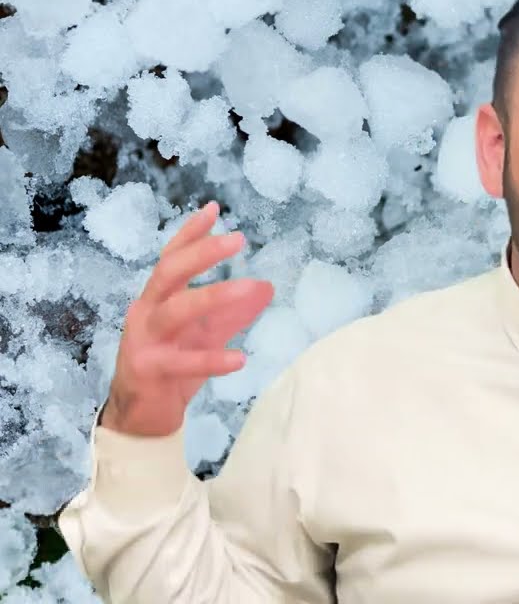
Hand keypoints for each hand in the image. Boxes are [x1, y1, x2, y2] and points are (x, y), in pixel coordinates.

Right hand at [102, 201, 273, 436]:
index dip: (190, 234)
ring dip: (213, 295)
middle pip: (169, 273)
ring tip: (249, 285)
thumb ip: (232, 312)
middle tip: (237, 238)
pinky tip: (241, 358)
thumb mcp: (205, 335)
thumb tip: (268, 288)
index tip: (213, 209)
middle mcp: (146, 314)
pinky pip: (183, 362)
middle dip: (201, 253)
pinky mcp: (150, 371)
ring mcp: (144, 342)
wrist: (141, 419)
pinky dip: (212, 359)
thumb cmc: (171, 370)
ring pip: (176, 310)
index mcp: (156, 300)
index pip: (170, 258)